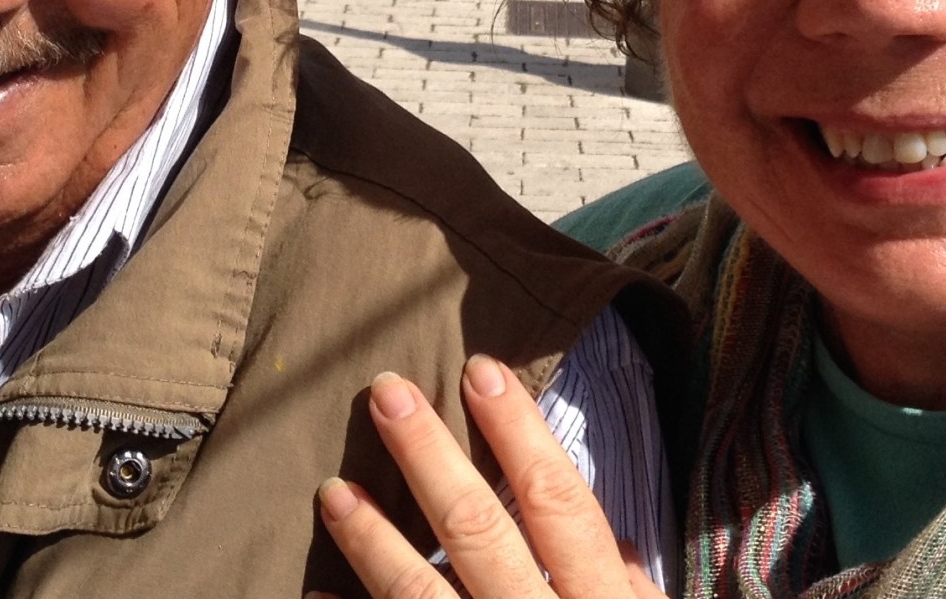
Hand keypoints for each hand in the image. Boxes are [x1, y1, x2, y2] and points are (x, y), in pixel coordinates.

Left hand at [318, 357, 666, 598]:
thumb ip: (630, 587)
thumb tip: (621, 540)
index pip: (558, 500)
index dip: (519, 431)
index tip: (480, 369)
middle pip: (479, 530)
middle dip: (428, 457)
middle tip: (386, 392)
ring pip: (421, 593)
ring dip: (372, 539)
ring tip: (334, 490)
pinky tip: (315, 591)